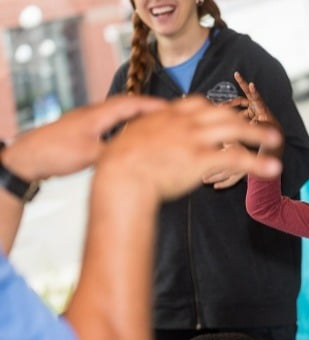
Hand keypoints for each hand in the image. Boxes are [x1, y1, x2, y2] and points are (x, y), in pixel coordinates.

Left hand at [2, 95, 166, 180]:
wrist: (27, 158)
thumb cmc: (54, 153)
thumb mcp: (90, 155)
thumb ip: (117, 151)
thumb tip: (141, 153)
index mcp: (97, 115)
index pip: (130, 104)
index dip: (152, 105)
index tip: (171, 107)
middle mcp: (92, 114)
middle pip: (126, 105)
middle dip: (148, 107)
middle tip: (168, 113)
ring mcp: (86, 122)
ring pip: (117, 114)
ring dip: (136, 116)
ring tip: (154, 123)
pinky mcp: (82, 131)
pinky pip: (110, 124)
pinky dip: (124, 126)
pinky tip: (128, 136)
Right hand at [100, 96, 281, 200]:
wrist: (119, 175)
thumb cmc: (118, 162)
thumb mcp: (131, 136)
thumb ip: (145, 130)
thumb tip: (143, 132)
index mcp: (168, 114)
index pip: (199, 103)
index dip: (215, 108)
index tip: (226, 111)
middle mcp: (184, 122)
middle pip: (223, 113)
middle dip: (245, 117)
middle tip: (260, 122)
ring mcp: (194, 139)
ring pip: (235, 130)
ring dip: (258, 134)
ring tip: (276, 140)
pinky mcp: (201, 159)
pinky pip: (237, 159)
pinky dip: (258, 163)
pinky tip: (272, 168)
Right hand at [228, 71, 284, 157]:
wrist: (274, 140)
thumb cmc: (272, 135)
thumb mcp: (266, 133)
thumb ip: (258, 128)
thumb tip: (251, 125)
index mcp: (263, 110)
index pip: (258, 99)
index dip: (254, 92)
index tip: (251, 84)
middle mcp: (258, 108)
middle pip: (249, 94)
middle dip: (242, 84)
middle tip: (237, 74)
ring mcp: (253, 110)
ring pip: (241, 103)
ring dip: (231, 104)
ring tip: (220, 107)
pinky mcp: (249, 114)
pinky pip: (239, 111)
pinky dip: (232, 113)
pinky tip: (224, 116)